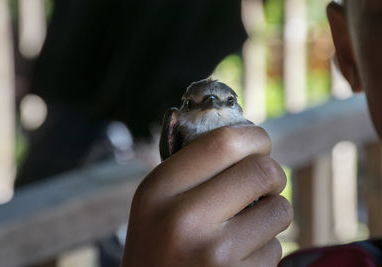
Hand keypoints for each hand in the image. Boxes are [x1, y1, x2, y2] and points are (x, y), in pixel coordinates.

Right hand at [121, 125, 292, 266]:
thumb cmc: (158, 245)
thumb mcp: (156, 201)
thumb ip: (192, 169)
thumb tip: (248, 138)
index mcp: (159, 189)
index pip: (223, 142)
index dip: (254, 137)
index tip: (260, 145)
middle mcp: (183, 219)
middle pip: (262, 171)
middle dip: (272, 174)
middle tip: (263, 184)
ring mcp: (213, 254)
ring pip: (278, 210)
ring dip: (271, 213)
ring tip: (244, 225)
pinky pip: (276, 248)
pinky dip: (265, 247)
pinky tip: (238, 256)